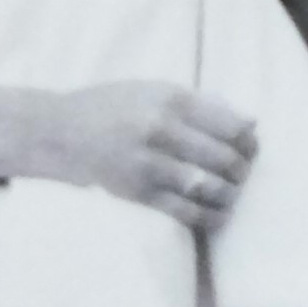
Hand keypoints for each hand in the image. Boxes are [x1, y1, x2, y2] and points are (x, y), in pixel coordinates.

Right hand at [24, 80, 257, 231]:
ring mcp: (148, 162)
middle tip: (243, 175)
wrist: (56, 132)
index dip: (249, 142)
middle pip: (224, 157)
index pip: (231, 124)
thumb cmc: (110, 107)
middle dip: (242, 171)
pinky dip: (209, 216)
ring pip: (208, 186)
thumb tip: (250, 123)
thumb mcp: (152, 90)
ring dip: (229, 195)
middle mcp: (161, 128)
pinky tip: (217, 216)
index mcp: (170, 98)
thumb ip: (200, 103)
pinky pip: (185, 211)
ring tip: (231, 195)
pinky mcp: (136, 192)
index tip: (251, 149)